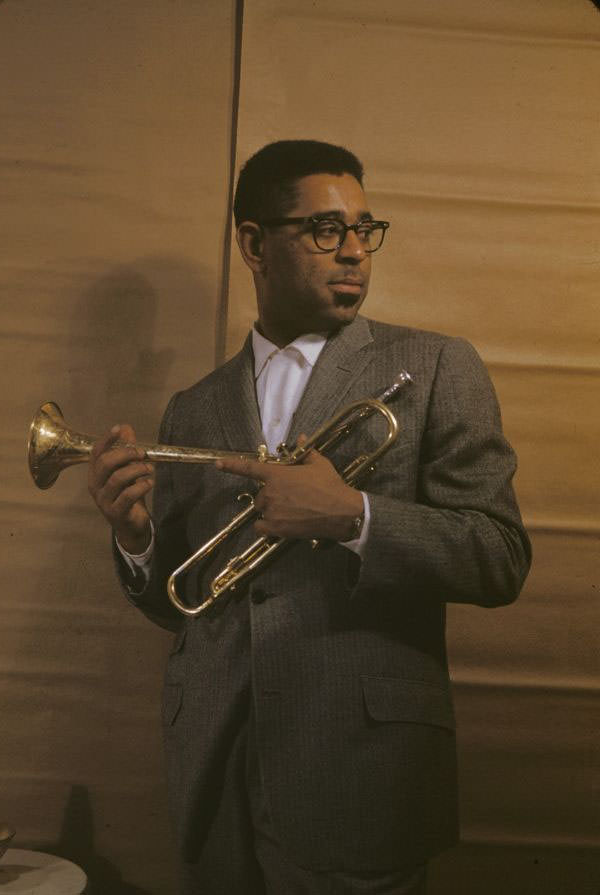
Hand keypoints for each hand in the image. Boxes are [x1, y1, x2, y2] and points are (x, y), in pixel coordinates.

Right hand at [88, 423, 153, 553]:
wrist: (131, 526)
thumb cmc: (128, 496)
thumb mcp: (128, 471)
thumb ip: (126, 451)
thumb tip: (125, 428)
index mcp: (95, 475)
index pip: (96, 453)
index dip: (106, 440)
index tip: (118, 429)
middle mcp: (95, 487)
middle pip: (106, 463)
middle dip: (125, 454)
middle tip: (142, 453)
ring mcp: (104, 501)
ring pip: (117, 479)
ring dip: (137, 469)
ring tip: (150, 469)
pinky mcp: (116, 512)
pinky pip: (128, 496)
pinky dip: (141, 486)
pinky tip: (149, 483)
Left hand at [216, 441, 363, 540]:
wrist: (341, 512)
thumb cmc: (330, 485)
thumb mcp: (319, 464)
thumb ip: (306, 451)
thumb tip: (302, 437)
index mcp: (277, 474)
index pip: (249, 468)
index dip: (231, 465)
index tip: (218, 464)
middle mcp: (270, 492)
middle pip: (260, 494)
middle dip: (271, 495)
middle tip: (290, 497)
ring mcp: (272, 511)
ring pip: (262, 510)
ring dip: (271, 510)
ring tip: (291, 511)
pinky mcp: (276, 528)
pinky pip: (260, 527)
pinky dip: (266, 527)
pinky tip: (278, 525)